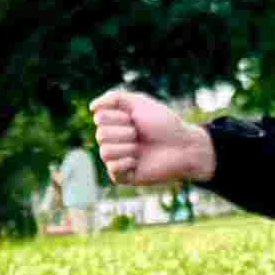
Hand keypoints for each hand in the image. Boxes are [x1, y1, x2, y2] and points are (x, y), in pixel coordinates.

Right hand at [89, 87, 209, 187]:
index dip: (119, 117)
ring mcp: (117, 158)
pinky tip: (138, 161)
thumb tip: (91, 107)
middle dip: (124, 132)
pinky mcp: (123, 176)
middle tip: (140, 134)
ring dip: (127, 147)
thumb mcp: (140, 102)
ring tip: (140, 149)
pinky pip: (113, 168)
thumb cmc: (164, 124)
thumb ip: (114, 98)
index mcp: (115, 123)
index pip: (99, 118)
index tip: (136, 118)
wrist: (183, 146)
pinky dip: (127, 162)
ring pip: (105, 152)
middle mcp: (114, 141)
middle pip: (100, 135)